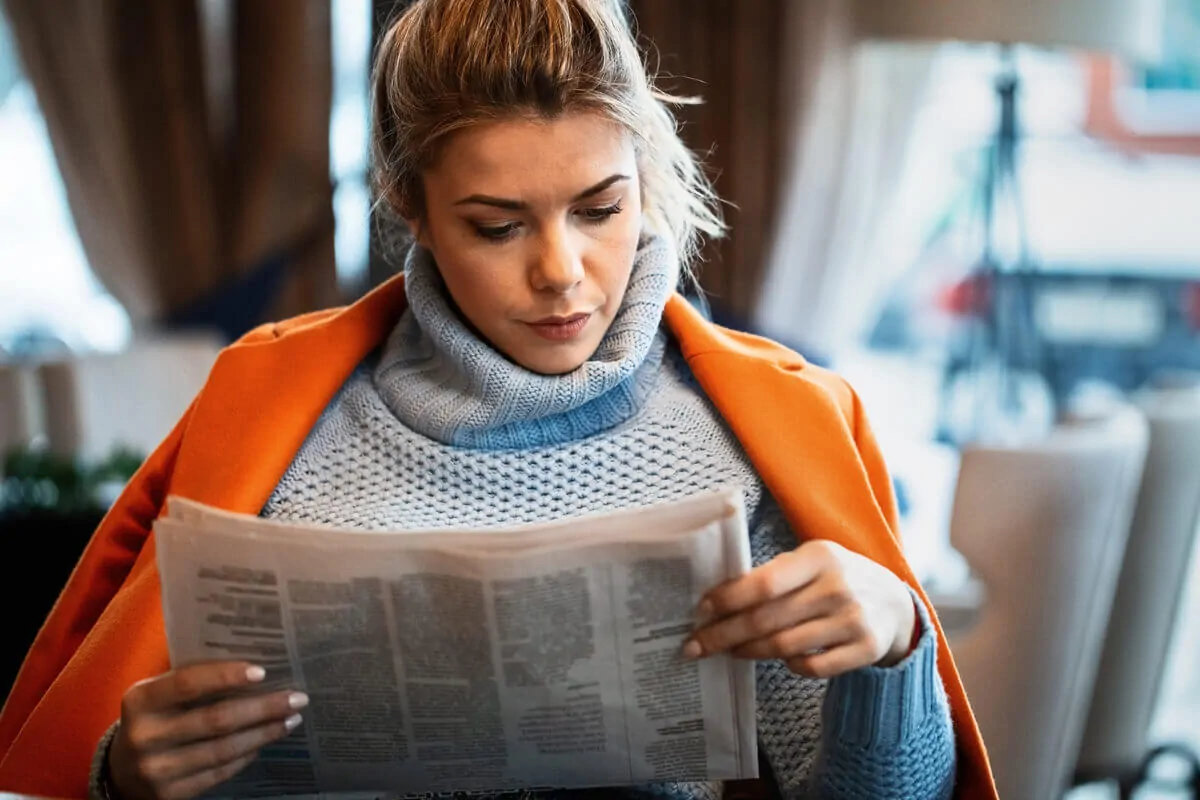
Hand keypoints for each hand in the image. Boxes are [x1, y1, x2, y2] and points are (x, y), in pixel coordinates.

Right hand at [108, 662, 307, 799]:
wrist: (121, 772)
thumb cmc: (154, 719)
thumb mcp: (158, 695)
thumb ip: (193, 680)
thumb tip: (256, 669)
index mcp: (140, 700)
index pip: (188, 683)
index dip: (227, 676)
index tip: (263, 672)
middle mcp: (145, 736)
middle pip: (216, 719)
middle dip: (263, 708)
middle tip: (296, 698)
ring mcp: (156, 769)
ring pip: (223, 749)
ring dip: (263, 733)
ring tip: (291, 720)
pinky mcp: (170, 795)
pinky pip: (219, 773)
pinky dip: (246, 756)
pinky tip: (264, 743)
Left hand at [683, 540, 917, 677]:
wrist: (896, 602)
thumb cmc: (835, 578)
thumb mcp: (812, 561)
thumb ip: (774, 574)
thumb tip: (717, 598)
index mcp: (820, 556)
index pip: (764, 582)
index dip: (728, 599)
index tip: (701, 610)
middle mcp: (838, 587)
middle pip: (767, 619)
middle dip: (724, 635)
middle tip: (695, 645)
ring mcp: (854, 620)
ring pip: (784, 646)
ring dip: (748, 651)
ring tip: (727, 650)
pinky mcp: (865, 649)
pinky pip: (812, 667)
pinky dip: (789, 665)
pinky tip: (777, 659)